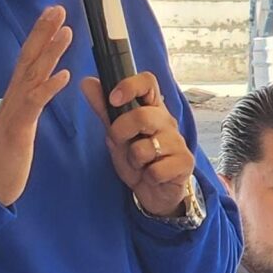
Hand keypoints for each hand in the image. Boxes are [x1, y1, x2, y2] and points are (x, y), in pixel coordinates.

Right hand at [0, 5, 76, 208]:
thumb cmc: (4, 159)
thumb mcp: (19, 126)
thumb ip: (27, 106)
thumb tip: (37, 91)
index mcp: (16, 97)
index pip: (28, 60)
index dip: (40, 36)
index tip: (53, 15)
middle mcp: (13, 99)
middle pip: (28, 58)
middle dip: (43, 32)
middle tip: (58, 8)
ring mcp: (14, 112)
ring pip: (32, 75)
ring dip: (50, 52)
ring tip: (66, 32)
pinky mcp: (18, 130)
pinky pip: (33, 104)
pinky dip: (48, 87)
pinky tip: (63, 75)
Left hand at [81, 72, 196, 217]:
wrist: (156, 190)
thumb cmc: (138, 159)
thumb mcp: (117, 135)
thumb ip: (103, 110)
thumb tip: (87, 82)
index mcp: (152, 108)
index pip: (148, 82)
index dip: (129, 86)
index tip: (113, 98)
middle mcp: (167, 121)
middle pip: (142, 116)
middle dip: (120, 132)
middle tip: (121, 143)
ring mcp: (178, 142)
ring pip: (145, 149)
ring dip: (134, 162)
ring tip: (141, 164)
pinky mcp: (185, 163)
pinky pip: (155, 171)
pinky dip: (147, 177)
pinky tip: (152, 177)